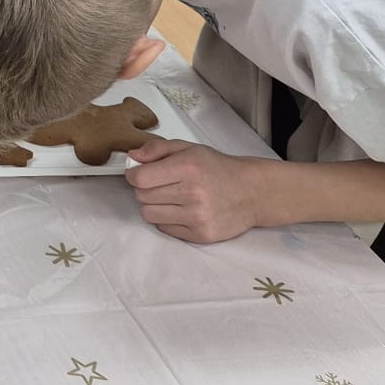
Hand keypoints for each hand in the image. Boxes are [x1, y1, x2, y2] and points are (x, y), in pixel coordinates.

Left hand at [124, 136, 267, 242]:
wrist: (251, 192)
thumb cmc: (218, 168)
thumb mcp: (189, 148)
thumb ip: (157, 149)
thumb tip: (132, 157)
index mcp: (187, 168)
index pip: (140, 179)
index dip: (134, 175)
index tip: (138, 173)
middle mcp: (192, 194)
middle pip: (142, 197)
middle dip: (144, 189)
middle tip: (159, 184)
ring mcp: (197, 217)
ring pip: (149, 214)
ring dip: (153, 205)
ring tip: (170, 197)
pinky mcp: (200, 235)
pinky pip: (164, 228)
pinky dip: (167, 219)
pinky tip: (181, 210)